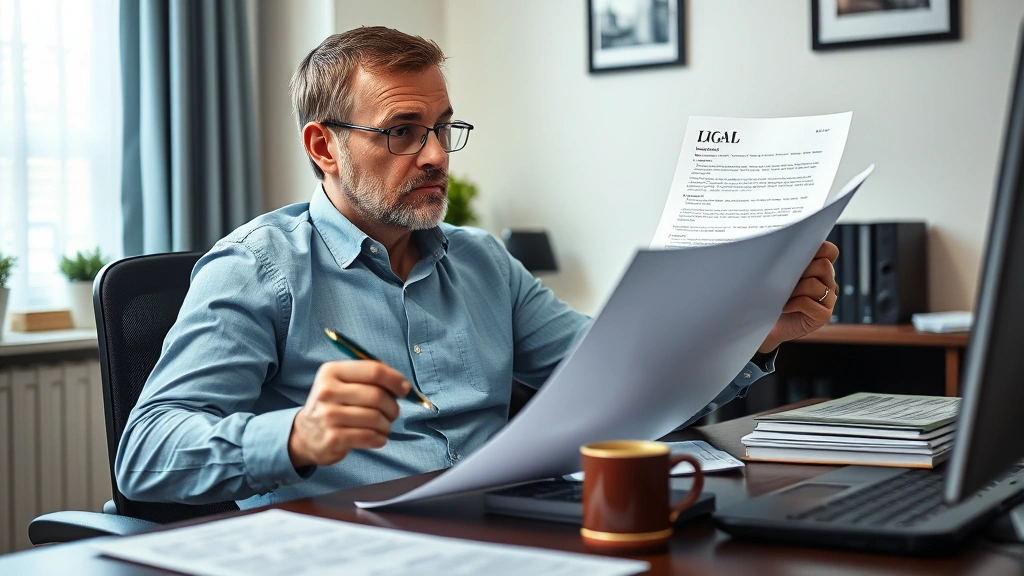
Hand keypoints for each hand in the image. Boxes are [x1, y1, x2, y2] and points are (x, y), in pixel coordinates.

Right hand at [288, 361, 410, 468]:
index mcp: (331, 371)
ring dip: (387, 424)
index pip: (373, 370)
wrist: (306, 434)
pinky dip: (380, 438)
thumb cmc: (333, 404)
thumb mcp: (342, 382)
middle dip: (393, 406)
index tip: (405, 389)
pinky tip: (378, 437)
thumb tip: (402, 384)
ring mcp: (328, 416)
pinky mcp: (333, 438)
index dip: (395, 379)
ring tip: (384, 426)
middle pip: (377, 396)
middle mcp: (327, 392)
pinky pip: (369, 437)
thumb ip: (368, 377)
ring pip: (376, 418)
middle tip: (393, 412)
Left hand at [759, 241, 838, 352]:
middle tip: (786, 281)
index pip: (830, 251)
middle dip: (801, 271)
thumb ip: (789, 261)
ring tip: (783, 297)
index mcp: (820, 269)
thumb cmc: (771, 297)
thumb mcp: (780, 274)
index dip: (818, 249)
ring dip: (794, 290)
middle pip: (824, 265)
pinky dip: (792, 304)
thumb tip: (784, 244)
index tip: (798, 255)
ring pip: (814, 284)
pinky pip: (808, 302)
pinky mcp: (823, 316)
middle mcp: (828, 283)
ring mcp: (828, 300)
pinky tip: (785, 308)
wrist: (766, 325)